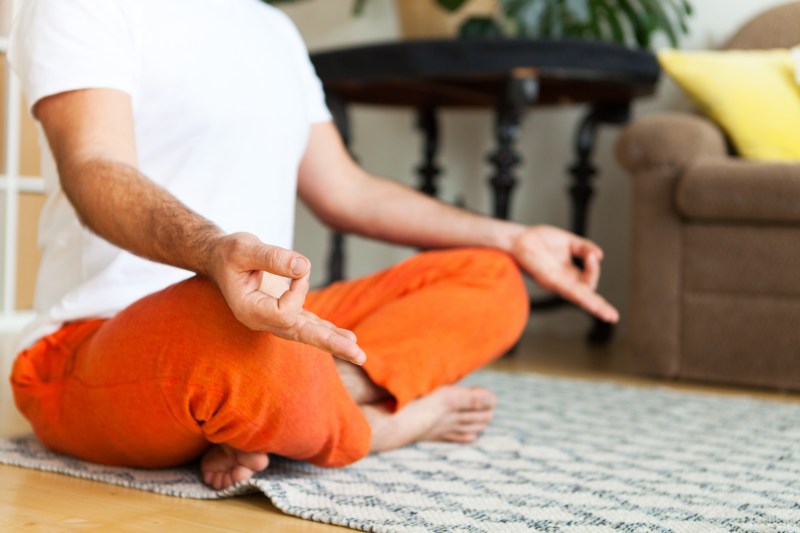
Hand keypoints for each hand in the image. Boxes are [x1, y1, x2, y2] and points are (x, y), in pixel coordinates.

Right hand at [208, 232, 365, 364]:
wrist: (220, 258)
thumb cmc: (229, 253)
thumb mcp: (245, 248)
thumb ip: (272, 257)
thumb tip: (304, 267)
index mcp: (250, 310)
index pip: (286, 312)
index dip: (299, 289)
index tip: (295, 266)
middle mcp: (263, 321)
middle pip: (301, 336)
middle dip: (331, 344)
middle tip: (358, 355)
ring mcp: (274, 320)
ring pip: (307, 334)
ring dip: (334, 341)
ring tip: (359, 353)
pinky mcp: (285, 313)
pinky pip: (308, 325)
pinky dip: (327, 330)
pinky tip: (346, 338)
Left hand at [510, 225, 618, 322]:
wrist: (518, 238)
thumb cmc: (538, 240)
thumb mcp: (568, 242)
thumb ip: (584, 247)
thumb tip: (600, 255)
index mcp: (569, 274)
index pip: (589, 281)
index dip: (594, 270)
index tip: (593, 255)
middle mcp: (563, 282)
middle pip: (586, 297)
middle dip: (600, 308)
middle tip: (613, 317)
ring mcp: (556, 283)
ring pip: (579, 298)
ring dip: (594, 306)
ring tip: (608, 314)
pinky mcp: (548, 280)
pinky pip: (567, 291)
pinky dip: (580, 298)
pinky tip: (591, 303)